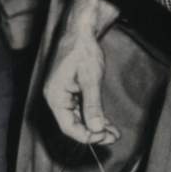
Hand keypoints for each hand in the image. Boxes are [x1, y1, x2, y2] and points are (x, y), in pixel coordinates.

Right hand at [43, 28, 120, 145]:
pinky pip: (82, 111)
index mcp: (55, 97)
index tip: (104, 137)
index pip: (68, 126)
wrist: (81, 33)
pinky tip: (108, 123)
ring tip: (114, 133)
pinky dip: (95, 117)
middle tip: (114, 138)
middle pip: (74, 125)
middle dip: (94, 133)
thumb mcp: (90, 79)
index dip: (86, 136)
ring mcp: (64, 96)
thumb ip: (93, 105)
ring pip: (79, 119)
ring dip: (96, 127)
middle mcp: (57, 99)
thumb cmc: (83, 52)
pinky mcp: (72, 93)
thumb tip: (97, 128)